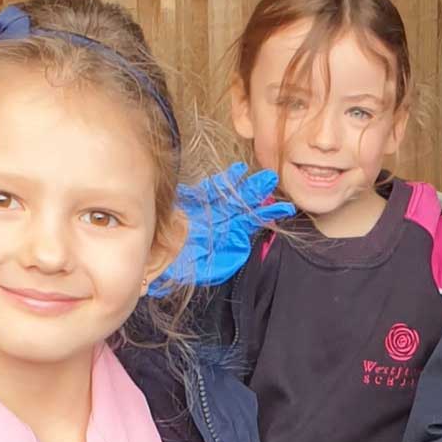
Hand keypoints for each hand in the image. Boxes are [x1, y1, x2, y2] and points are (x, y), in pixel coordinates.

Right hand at [153, 164, 294, 293]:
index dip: (266, 214)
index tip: (285, 208)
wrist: (156, 262)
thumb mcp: (211, 268)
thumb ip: (230, 255)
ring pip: (231, 195)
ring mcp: (207, 211)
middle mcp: (220, 223)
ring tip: (263, 177)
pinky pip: (210, 189)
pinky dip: (224, 181)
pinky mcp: (193, 202)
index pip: (250, 224)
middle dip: (258, 194)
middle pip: (243, 206)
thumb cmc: (183, 270)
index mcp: (227, 239)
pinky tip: (237, 171)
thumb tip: (245, 242)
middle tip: (273, 180)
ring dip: (247, 186)